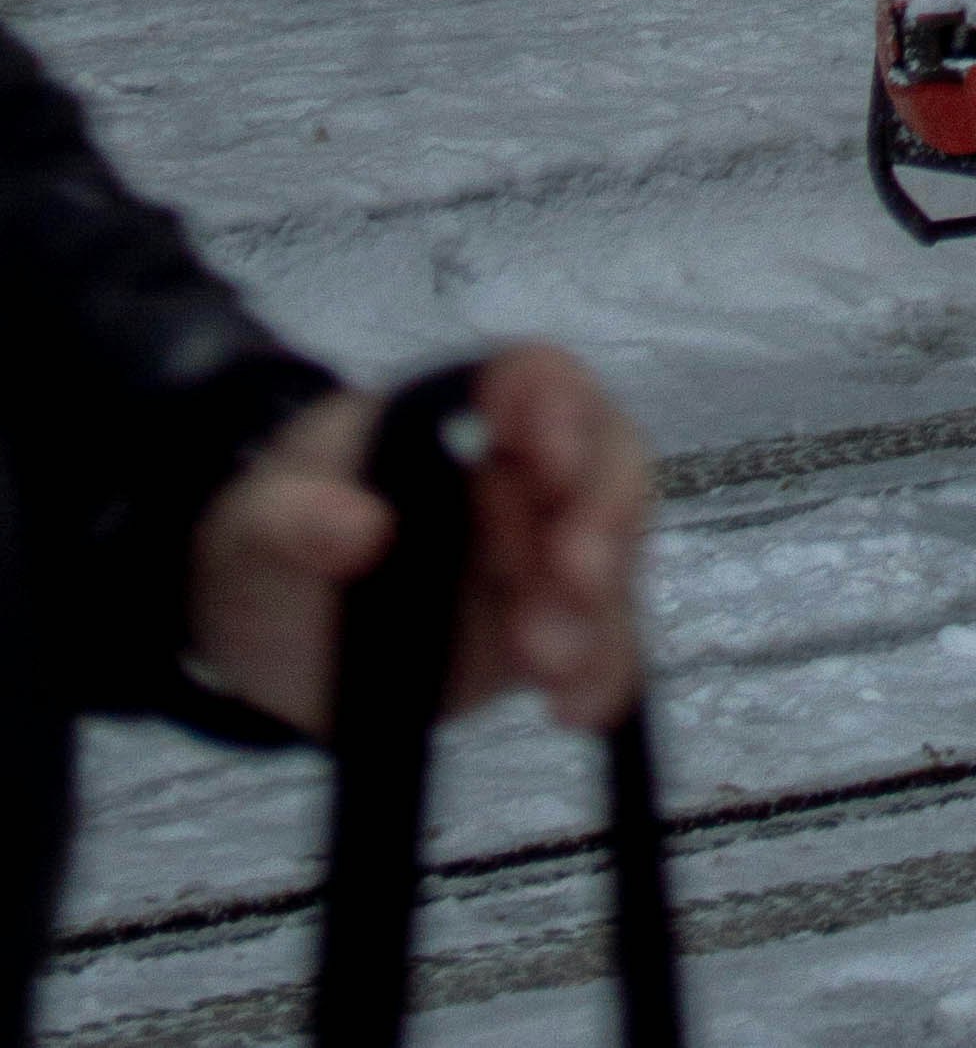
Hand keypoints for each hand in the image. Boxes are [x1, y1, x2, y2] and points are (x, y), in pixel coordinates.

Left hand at [188, 347, 652, 738]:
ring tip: (548, 666)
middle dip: (601, 515)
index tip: (553, 460)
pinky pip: (595, 644)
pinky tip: (576, 709)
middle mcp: (517, 475)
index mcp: (456, 417)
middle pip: (601, 462)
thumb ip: (290, 516)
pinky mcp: (538, 633)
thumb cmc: (266, 545)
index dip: (560, 407)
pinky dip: (602, 673)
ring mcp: (536, 558)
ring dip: (600, 606)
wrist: (263, 637)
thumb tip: (363, 528)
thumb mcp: (251, 523)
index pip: (535, 380)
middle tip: (574, 578)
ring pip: (612, 557)